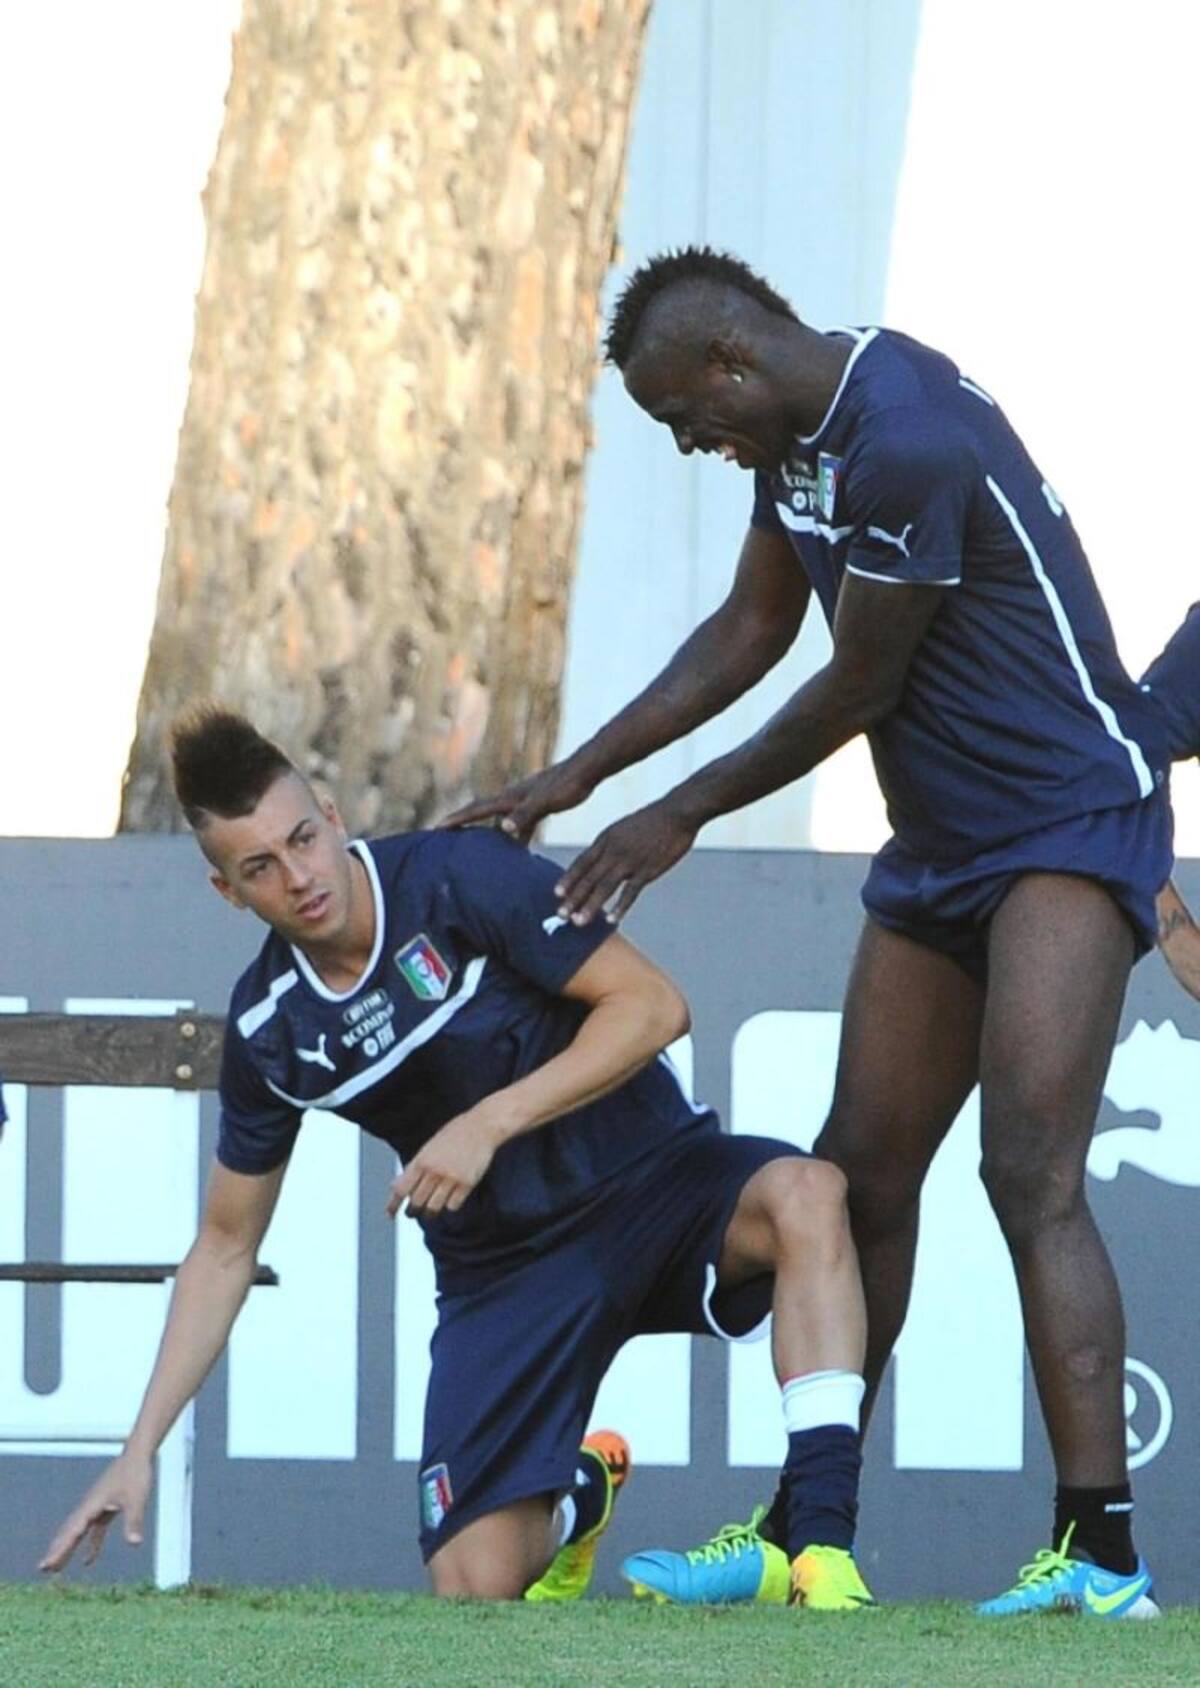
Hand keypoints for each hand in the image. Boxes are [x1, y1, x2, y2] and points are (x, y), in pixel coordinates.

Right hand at [40, 1450, 152, 1572]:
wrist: (138, 1454)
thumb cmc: (136, 1474)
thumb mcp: (136, 1499)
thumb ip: (133, 1521)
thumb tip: (134, 1544)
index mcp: (92, 1505)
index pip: (72, 1532)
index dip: (59, 1550)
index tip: (46, 1564)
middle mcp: (89, 1506)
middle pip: (69, 1532)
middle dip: (56, 1550)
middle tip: (42, 1569)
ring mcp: (96, 1506)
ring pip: (78, 1532)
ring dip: (67, 1549)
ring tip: (55, 1569)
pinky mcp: (105, 1506)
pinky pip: (94, 1530)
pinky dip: (90, 1544)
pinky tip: (87, 1561)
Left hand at [387, 1110, 503, 1218]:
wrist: (481, 1127)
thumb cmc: (454, 1134)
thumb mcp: (429, 1147)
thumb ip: (415, 1166)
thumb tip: (398, 1186)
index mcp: (422, 1160)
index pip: (401, 1188)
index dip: (393, 1204)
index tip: (389, 1214)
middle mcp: (434, 1171)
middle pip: (416, 1202)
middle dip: (412, 1211)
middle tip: (412, 1213)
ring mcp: (451, 1178)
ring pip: (434, 1207)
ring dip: (430, 1213)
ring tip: (429, 1212)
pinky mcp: (467, 1183)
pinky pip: (453, 1205)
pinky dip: (450, 1206)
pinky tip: (450, 1201)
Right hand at [440, 760, 592, 843]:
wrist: (586, 770)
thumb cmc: (566, 784)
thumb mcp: (545, 802)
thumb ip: (525, 815)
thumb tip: (503, 829)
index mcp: (510, 798)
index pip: (477, 810)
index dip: (457, 819)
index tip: (436, 828)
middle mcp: (513, 798)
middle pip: (482, 813)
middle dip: (463, 823)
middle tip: (445, 835)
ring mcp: (525, 801)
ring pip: (500, 820)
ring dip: (488, 833)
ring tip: (477, 849)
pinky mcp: (538, 805)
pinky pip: (519, 823)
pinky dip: (514, 836)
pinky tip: (518, 849)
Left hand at [554, 801, 697, 924]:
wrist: (677, 812)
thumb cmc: (652, 820)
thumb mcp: (623, 827)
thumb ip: (611, 844)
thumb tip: (600, 859)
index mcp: (606, 839)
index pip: (582, 862)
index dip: (569, 879)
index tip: (556, 894)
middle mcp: (614, 850)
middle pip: (589, 878)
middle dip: (573, 898)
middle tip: (561, 915)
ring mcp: (630, 860)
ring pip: (605, 887)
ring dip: (591, 906)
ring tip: (579, 922)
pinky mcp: (648, 869)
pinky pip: (631, 892)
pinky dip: (620, 907)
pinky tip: (611, 920)